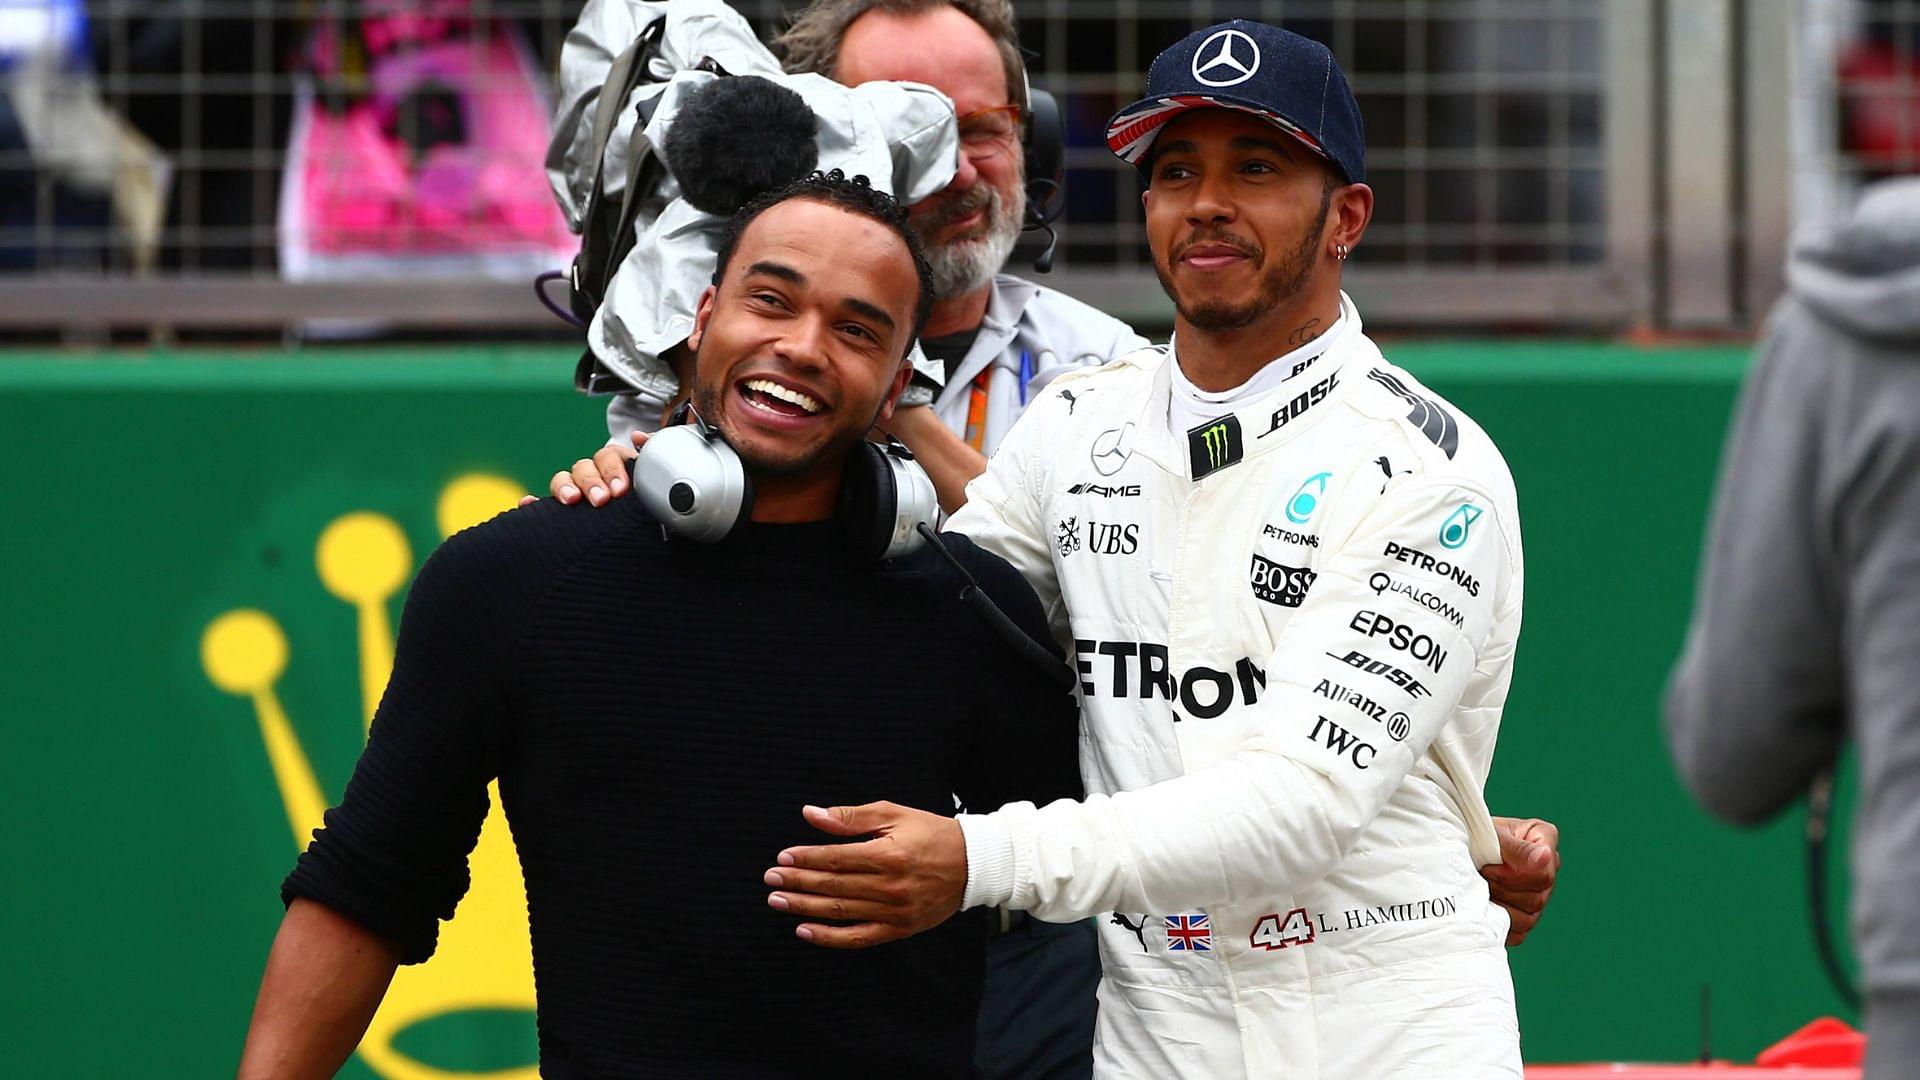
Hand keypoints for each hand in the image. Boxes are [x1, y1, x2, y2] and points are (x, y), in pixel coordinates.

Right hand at [518, 431, 647, 507]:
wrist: (643, 534)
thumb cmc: (648, 507)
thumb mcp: (655, 482)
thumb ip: (652, 455)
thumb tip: (640, 437)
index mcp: (617, 467)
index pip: (609, 457)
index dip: (613, 470)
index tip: (621, 490)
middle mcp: (594, 476)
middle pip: (585, 467)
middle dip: (592, 482)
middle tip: (601, 500)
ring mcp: (576, 492)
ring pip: (563, 480)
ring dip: (565, 487)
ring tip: (571, 500)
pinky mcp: (560, 512)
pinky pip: (542, 505)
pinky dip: (534, 503)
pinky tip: (528, 504)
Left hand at [764, 802, 966, 948]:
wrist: (973, 865)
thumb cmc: (931, 833)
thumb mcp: (894, 814)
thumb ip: (851, 817)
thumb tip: (811, 814)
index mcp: (888, 854)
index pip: (836, 859)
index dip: (806, 859)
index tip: (782, 858)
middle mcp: (890, 886)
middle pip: (834, 886)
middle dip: (798, 883)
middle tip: (770, 880)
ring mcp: (895, 911)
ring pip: (841, 912)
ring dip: (805, 907)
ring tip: (778, 901)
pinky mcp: (899, 929)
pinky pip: (858, 938)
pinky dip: (829, 937)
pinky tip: (805, 930)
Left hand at [1482, 816, 1559, 945]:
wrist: (1454, 850)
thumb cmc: (1472, 837)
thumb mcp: (1492, 836)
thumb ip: (1517, 848)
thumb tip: (1545, 856)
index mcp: (1544, 843)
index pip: (1545, 873)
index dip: (1514, 875)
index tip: (1489, 866)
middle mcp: (1545, 870)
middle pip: (1538, 898)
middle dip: (1503, 889)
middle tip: (1482, 876)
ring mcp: (1536, 895)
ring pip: (1530, 918)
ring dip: (1500, 906)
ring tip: (1481, 890)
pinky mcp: (1522, 916)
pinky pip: (1518, 933)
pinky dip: (1498, 923)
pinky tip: (1484, 908)